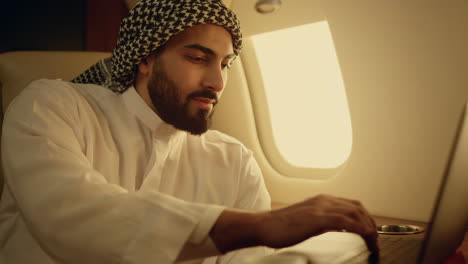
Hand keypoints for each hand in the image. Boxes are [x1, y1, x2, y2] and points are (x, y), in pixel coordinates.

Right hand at [256, 194, 378, 253]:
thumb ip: (321, 221)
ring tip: (372, 244)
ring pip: (356, 213)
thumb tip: (335, 227)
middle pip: (358, 208)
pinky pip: (346, 221)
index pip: (352, 205)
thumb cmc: (280, 226)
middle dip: (371, 224)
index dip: (366, 219)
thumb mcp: (306, 220)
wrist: (263, 225)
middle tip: (375, 241)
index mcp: (321, 200)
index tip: (370, 234)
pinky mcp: (317, 218)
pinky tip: (364, 238)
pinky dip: (360, 229)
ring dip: (369, 229)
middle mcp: (324, 200)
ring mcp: (320, 208)